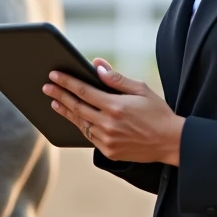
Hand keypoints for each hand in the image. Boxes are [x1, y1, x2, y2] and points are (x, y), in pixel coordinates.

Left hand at [43, 58, 184, 164]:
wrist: (170, 142)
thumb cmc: (157, 112)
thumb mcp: (140, 89)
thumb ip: (116, 78)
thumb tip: (97, 65)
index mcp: (116, 106)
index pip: (84, 91)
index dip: (66, 82)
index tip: (54, 75)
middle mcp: (108, 124)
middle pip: (77, 107)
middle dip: (59, 95)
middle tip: (46, 87)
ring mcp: (107, 140)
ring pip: (80, 123)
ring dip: (66, 112)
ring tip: (55, 102)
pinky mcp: (109, 151)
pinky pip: (89, 136)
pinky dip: (80, 125)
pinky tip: (74, 117)